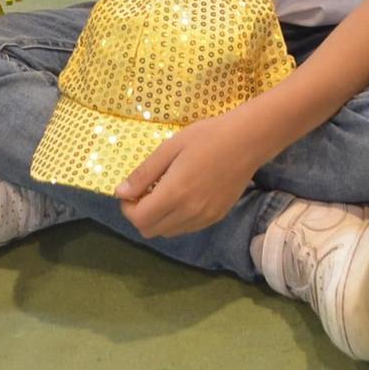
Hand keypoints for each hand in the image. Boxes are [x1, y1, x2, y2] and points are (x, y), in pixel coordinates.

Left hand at [114, 111, 268, 237]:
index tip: (131, 190)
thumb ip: (144, 173)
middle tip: (145, 191)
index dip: (127, 207)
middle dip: (140, 214)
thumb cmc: (206, 137)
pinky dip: (175, 219)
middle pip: (150, 231)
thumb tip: (120, 192)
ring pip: (168, 232)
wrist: (247, 140)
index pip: (139, 219)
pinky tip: (182, 196)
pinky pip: (186, 228)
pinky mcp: (216, 217)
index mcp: (175, 194)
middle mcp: (189, 213)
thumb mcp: (170, 148)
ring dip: (158, 218)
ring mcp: (204, 218)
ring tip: (164, 192)